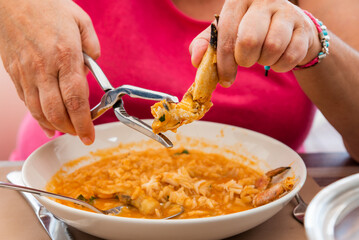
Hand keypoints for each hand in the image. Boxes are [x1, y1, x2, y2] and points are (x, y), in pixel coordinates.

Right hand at [0, 0, 99, 144]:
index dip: (84, 123)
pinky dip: (38, 117)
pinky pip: (26, 101)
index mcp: (66, 56)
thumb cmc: (47, 6)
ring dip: (55, 126)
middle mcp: (45, 68)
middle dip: (71, 129)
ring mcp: (26, 72)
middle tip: (81, 134)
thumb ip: (92, 46)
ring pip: (39, 111)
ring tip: (67, 131)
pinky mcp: (14, 72)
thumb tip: (93, 67)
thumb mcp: (80, 20)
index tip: (90, 136)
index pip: (76, 100)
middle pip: (57, 111)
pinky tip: (47, 124)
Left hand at [189, 0, 321, 86]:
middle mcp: (264, 0)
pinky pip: (290, 57)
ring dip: (264, 61)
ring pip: (271, 48)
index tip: (225, 79)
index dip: (223, 62)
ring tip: (262, 55)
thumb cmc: (248, 30)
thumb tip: (196, 61)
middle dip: (244, 60)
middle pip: (249, 40)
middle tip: (246, 60)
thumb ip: (207, 45)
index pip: (226, 34)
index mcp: (238, 0)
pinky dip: (281, 66)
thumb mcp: (225, 33)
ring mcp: (287, 11)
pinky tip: (277, 58)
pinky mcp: (304, 27)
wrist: (287, 27)